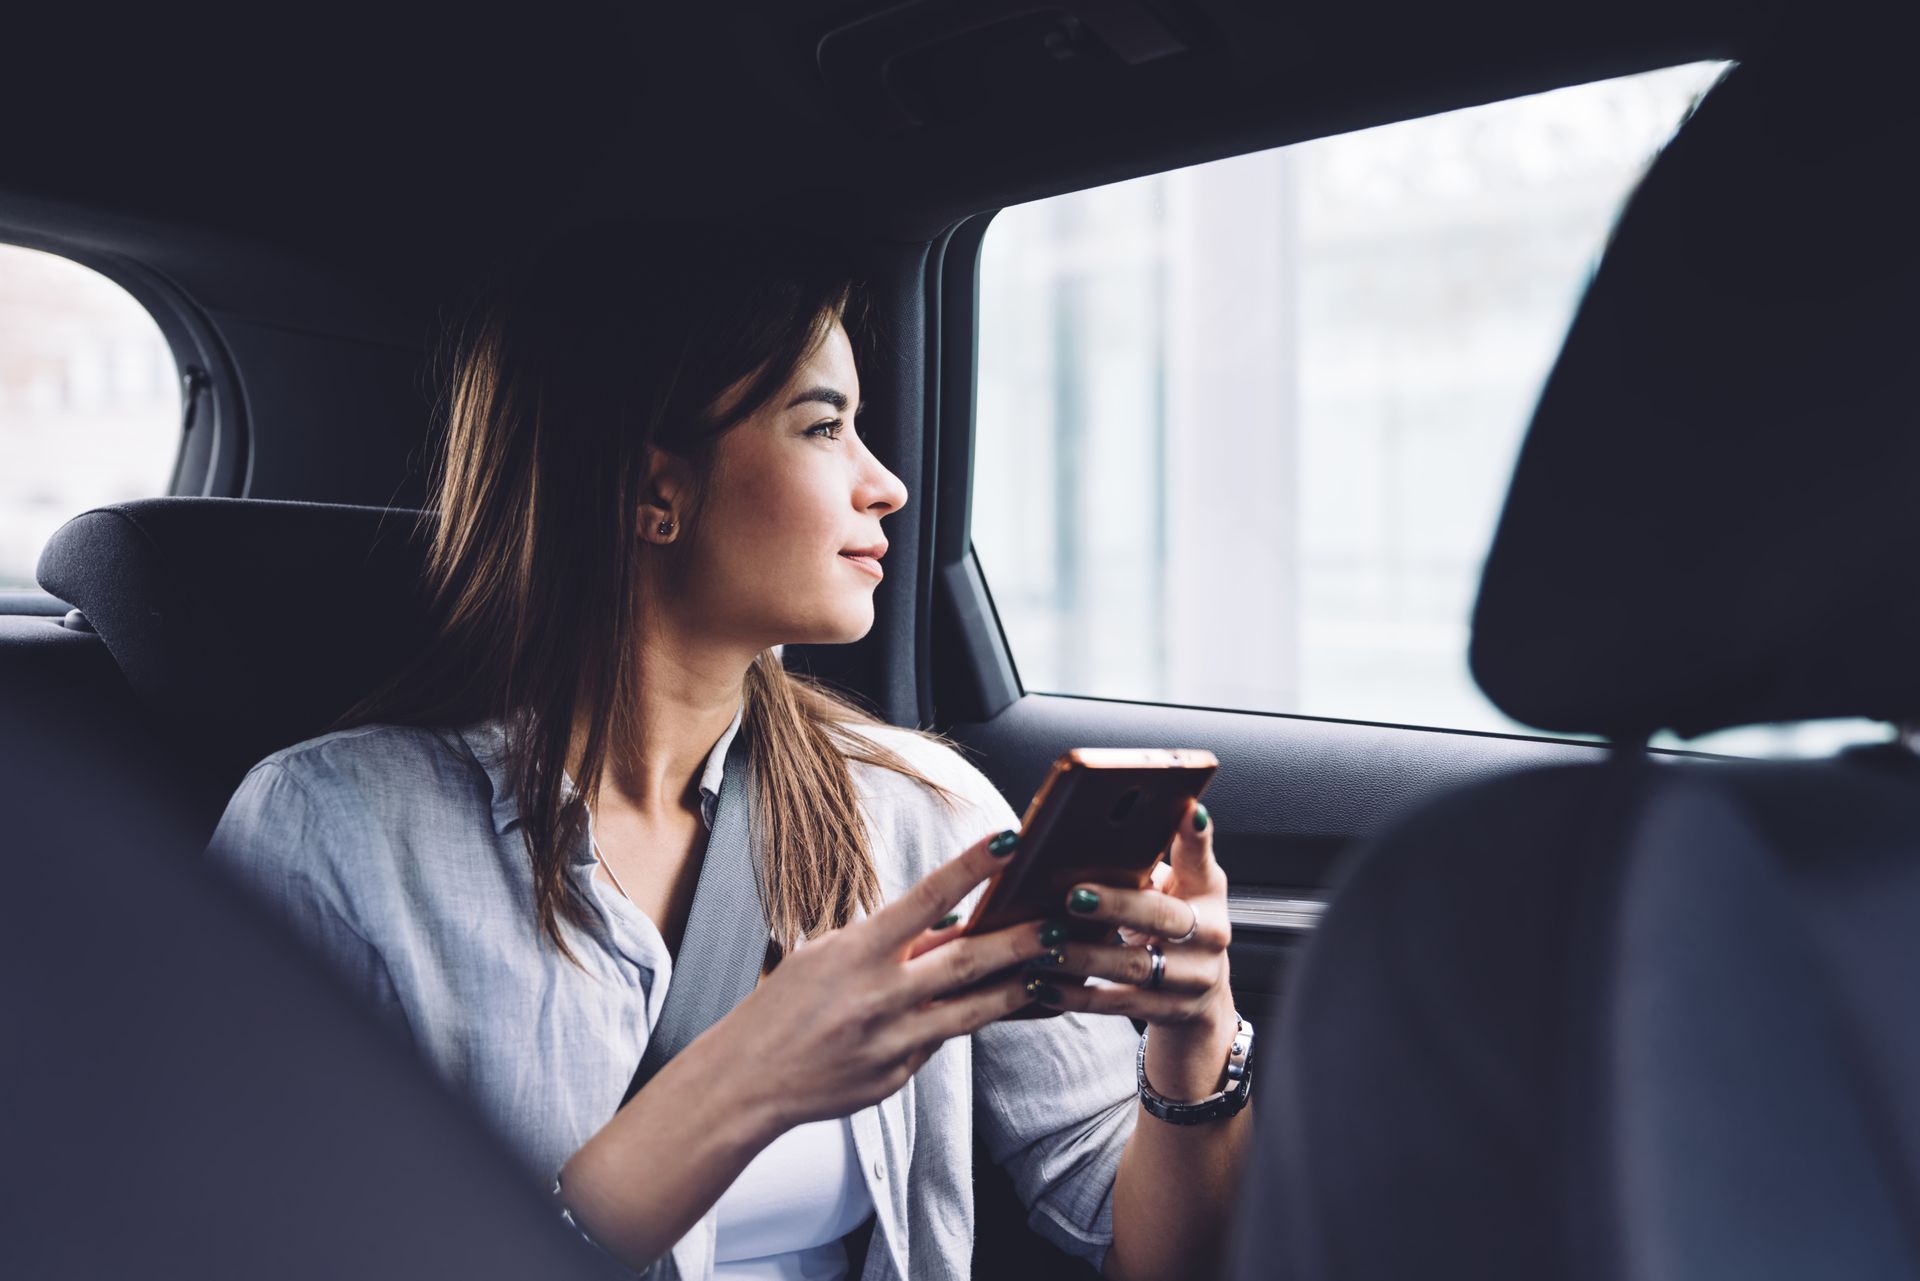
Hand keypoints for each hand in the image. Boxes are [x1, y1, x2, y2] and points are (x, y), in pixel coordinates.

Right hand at [713, 826, 1055, 1130]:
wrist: (748, 1078)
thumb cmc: (786, 1006)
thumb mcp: (829, 955)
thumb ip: (892, 942)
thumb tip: (952, 922)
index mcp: (858, 951)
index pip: (926, 897)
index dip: (970, 867)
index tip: (1008, 842)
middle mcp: (880, 994)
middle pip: (966, 960)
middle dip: (1018, 941)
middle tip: (1059, 923)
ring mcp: (893, 1040)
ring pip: (973, 1010)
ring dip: (1016, 989)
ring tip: (1050, 971)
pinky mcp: (898, 1075)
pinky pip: (941, 1043)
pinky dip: (964, 1023)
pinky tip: (991, 1011)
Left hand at [1022, 800, 1237, 1096]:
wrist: (1201, 1001)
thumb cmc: (1174, 930)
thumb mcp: (1174, 893)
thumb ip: (1146, 869)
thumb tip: (1083, 840)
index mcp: (1206, 893)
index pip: (1201, 858)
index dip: (1197, 836)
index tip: (1189, 810)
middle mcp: (1208, 934)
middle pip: (1162, 917)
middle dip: (1117, 906)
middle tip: (1074, 897)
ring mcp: (1191, 978)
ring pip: (1134, 965)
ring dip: (1085, 956)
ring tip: (1045, 946)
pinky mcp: (1167, 1011)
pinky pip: (1117, 1004)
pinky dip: (1077, 995)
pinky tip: (1044, 984)